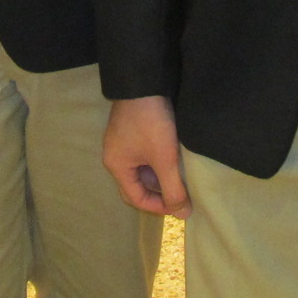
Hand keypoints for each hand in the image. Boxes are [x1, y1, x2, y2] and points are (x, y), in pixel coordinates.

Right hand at [103, 95, 189, 218]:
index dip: (158, 207)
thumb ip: (174, 189)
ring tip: (180, 176)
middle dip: (158, 192)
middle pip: (136, 184)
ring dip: (159, 176)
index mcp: (116, 166)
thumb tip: (183, 215)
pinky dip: (157, 161)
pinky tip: (173, 157)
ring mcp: (121, 141)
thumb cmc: (151, 124)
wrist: (144, 83)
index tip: (180, 205)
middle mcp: (114, 155)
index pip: (135, 198)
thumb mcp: (165, 159)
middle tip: (180, 193)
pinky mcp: (130, 129)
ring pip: (141, 169)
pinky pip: (143, 155)